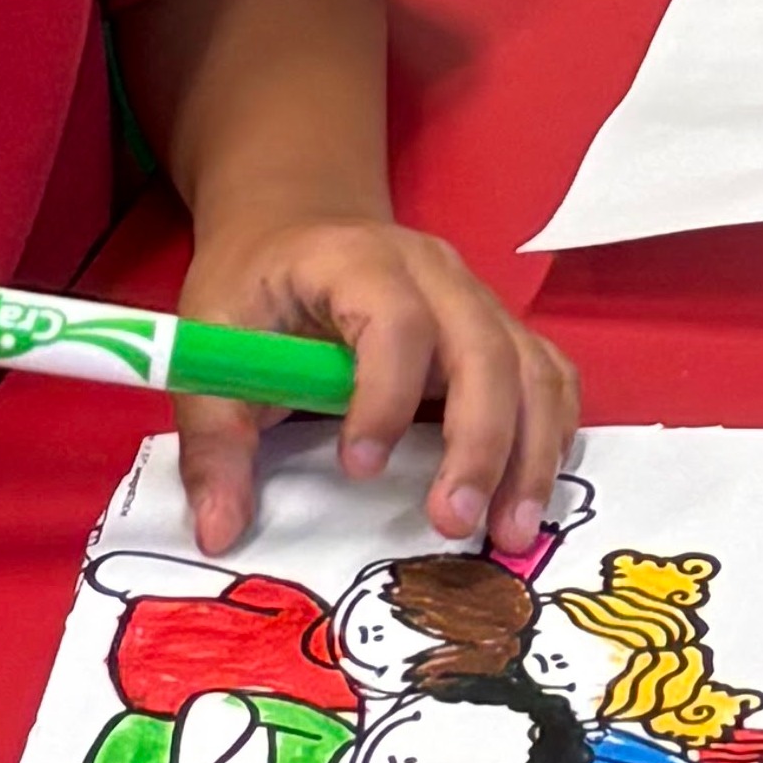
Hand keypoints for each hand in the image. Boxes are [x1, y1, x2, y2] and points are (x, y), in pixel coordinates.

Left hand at [170, 214, 579, 560]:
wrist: (298, 228)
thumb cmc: (256, 287)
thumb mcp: (211, 342)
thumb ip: (214, 438)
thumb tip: (218, 532)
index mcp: (355, 261)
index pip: (395, 320)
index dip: (384, 396)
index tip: (358, 469)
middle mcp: (434, 272)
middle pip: (484, 348)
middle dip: (479, 444)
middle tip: (454, 523)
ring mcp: (476, 298)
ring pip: (531, 368)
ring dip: (529, 454)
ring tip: (508, 534)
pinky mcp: (499, 329)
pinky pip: (549, 376)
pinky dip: (551, 434)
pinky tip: (532, 492)